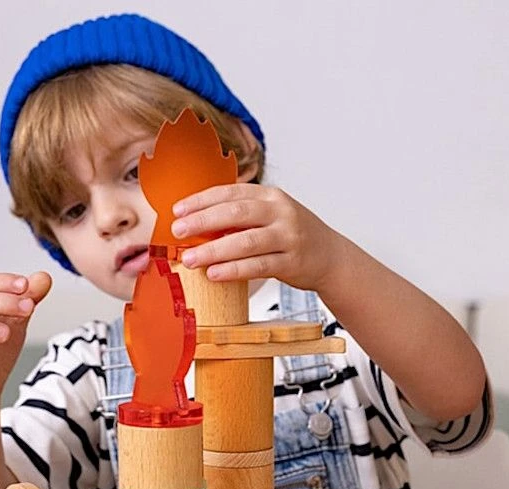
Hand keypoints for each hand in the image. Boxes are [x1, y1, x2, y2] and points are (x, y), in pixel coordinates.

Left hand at [171, 184, 340, 291]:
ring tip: (189, 259)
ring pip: (246, 242)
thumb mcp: (270, 216)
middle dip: (203, 221)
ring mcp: (288, 237)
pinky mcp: (291, 262)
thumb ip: (241, 216)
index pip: (231, 193)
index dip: (201, 200)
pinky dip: (234, 270)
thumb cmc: (291, 236)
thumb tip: (196, 223)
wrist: (330, 257)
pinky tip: (214, 274)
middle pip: (236, 214)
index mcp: (270, 196)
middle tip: (178, 231)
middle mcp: (281, 212)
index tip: (177, 210)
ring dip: (214, 250)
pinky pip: (258, 266)